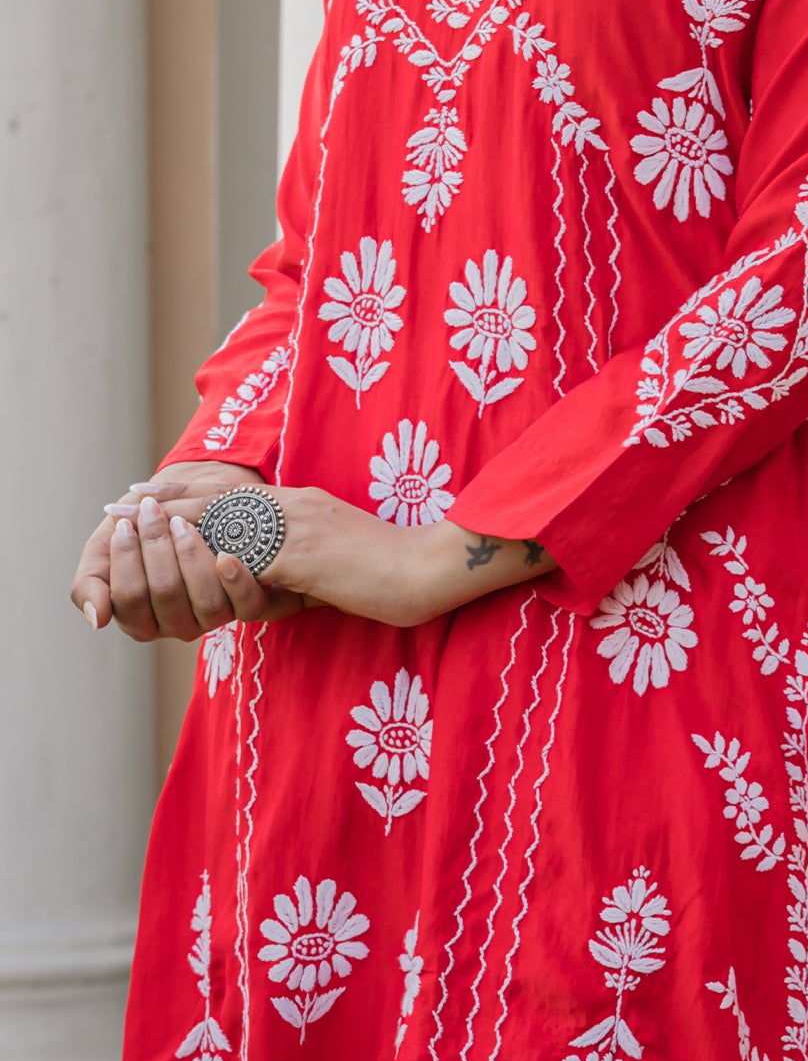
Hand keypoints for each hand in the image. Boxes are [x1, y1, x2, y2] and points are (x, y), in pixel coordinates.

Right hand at [71, 462, 264, 636]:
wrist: (184, 500)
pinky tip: (226, 555)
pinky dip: (236, 580)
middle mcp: (176, 625)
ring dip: (191, 555)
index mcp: (138, 619)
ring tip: (180, 522)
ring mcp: (212, 617)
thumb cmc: (137, 527)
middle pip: (165, 594)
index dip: (126, 559)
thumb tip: (96, 619)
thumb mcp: (103, 550)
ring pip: (205, 601)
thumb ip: (90, 583)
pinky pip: (247, 605)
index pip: (129, 597)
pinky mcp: (245, 604)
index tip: (125, 523)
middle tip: (151, 511)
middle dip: (156, 546)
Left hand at [75, 472, 555, 636]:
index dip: (190, 490)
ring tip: (135, 517)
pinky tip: (180, 550)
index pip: (235, 492)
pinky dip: (209, 547)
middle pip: (219, 494)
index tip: (151, 492)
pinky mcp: (304, 554)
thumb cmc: (390, 570)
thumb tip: (272, 566)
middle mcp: (296, 506)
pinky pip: (248, 549)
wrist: (430, 570)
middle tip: (124, 498)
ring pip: (224, 515)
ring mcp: (299, 526)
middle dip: (168, 496)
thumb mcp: (337, 556)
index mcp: (302, 505)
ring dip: (175, 515)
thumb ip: (303, 554)